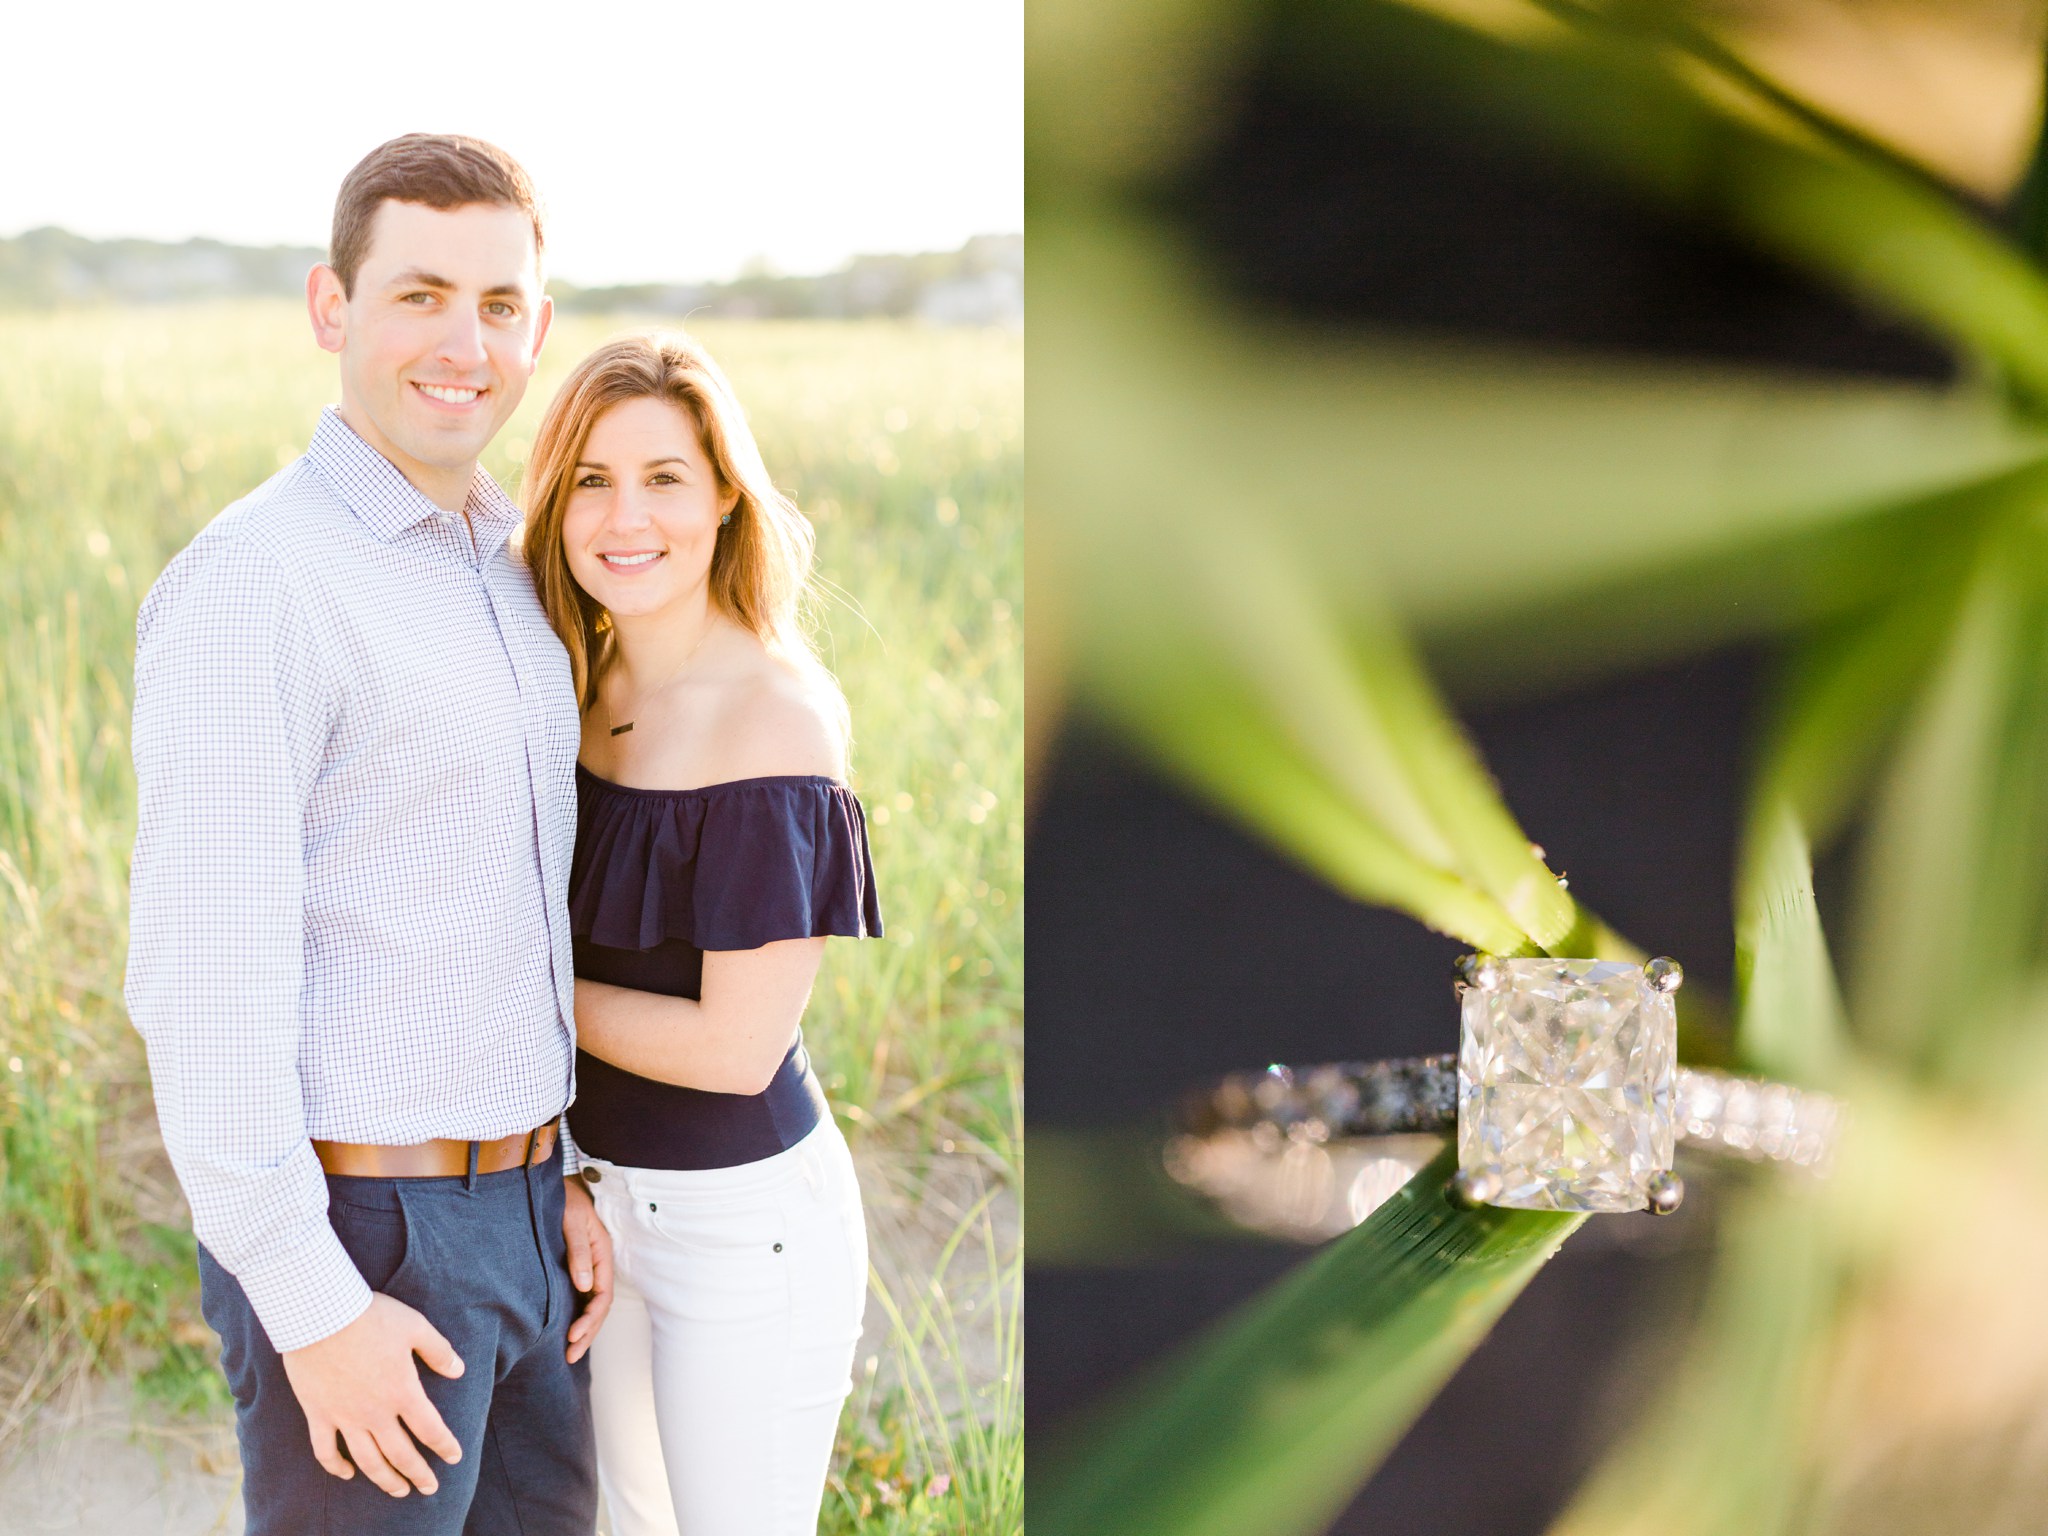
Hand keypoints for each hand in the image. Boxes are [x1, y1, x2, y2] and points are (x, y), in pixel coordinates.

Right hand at [280, 1293, 464, 1496]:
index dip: (445, 1446)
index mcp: (402, 1392)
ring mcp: (344, 1417)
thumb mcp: (415, 1327)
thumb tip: (459, 1370)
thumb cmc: (371, 1317)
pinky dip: (335, 1466)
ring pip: (367, 1460)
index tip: (454, 1458)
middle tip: (429, 1488)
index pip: (430, 1429)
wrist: (320, 1316)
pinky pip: (325, 1450)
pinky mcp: (318, 1414)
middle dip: (418, 1474)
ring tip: (398, 1491)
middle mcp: (375, 1412)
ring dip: (384, 1479)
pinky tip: (347, 1474)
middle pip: (401, 1454)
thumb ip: (438, 1351)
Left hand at [562, 1174, 614, 1363]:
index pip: (602, 1296)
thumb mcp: (572, 1220)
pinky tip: (567, 1330)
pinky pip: (581, 1297)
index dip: (590, 1319)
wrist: (557, 1183)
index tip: (572, 1335)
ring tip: (569, 1352)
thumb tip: (585, 1286)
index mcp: (602, 1253)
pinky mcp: (575, 1266)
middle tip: (570, 1355)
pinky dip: (576, 1316)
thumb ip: (578, 1251)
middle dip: (588, 1333)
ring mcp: (588, 1266)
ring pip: (591, 1304)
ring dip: (583, 1329)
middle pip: (599, 1306)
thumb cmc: (565, 1198)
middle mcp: (598, 1263)